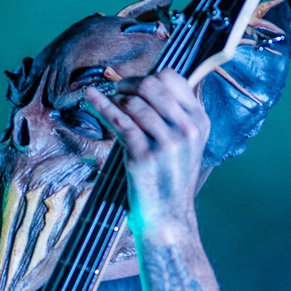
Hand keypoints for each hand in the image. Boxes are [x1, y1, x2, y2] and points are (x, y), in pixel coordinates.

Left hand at [84, 69, 209, 236]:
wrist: (167, 215)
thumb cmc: (169, 175)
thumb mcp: (185, 142)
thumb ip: (175, 113)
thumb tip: (148, 80)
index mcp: (199, 120)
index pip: (172, 78)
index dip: (149, 76)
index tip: (134, 85)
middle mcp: (187, 129)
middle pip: (151, 85)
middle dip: (128, 83)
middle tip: (116, 90)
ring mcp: (167, 143)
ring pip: (133, 102)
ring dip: (115, 99)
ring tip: (108, 103)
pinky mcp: (144, 155)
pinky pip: (119, 121)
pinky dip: (102, 106)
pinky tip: (91, 97)